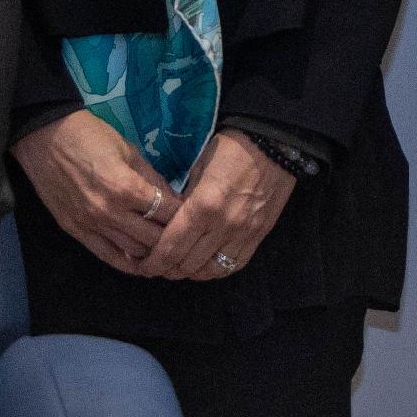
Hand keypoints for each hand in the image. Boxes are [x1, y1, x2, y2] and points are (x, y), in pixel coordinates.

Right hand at [16, 110, 176, 272]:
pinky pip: (107, 256)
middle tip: (185, 235)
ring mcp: (91, 225)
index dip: (184, 215)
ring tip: (167, 248)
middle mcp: (109, 212)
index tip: (195, 216)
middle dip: (174, 237)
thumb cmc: (89, 135)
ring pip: (134, 251)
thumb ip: (152, 178)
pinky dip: (128, 263)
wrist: (44, 137)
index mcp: (125, 187)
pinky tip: (142, 263)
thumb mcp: (128, 150)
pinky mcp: (75, 232)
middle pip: (154, 238)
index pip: (166, 213)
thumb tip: (175, 200)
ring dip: (153, 251)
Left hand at [135, 131, 294, 281]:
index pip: (171, 247)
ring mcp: (243, 235)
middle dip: (168, 269)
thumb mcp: (198, 169)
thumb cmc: (231, 149)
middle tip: (157, 265)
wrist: (274, 145)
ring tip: (180, 267)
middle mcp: (222, 227)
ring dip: (191, 272)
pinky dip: (216, 269)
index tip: (142, 265)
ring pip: (210, 271)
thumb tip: (170, 221)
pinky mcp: (258, 237)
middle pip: (187, 265)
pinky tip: (206, 264)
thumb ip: (184, 200)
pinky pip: (234, 265)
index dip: (153, 262)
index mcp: (203, 207)